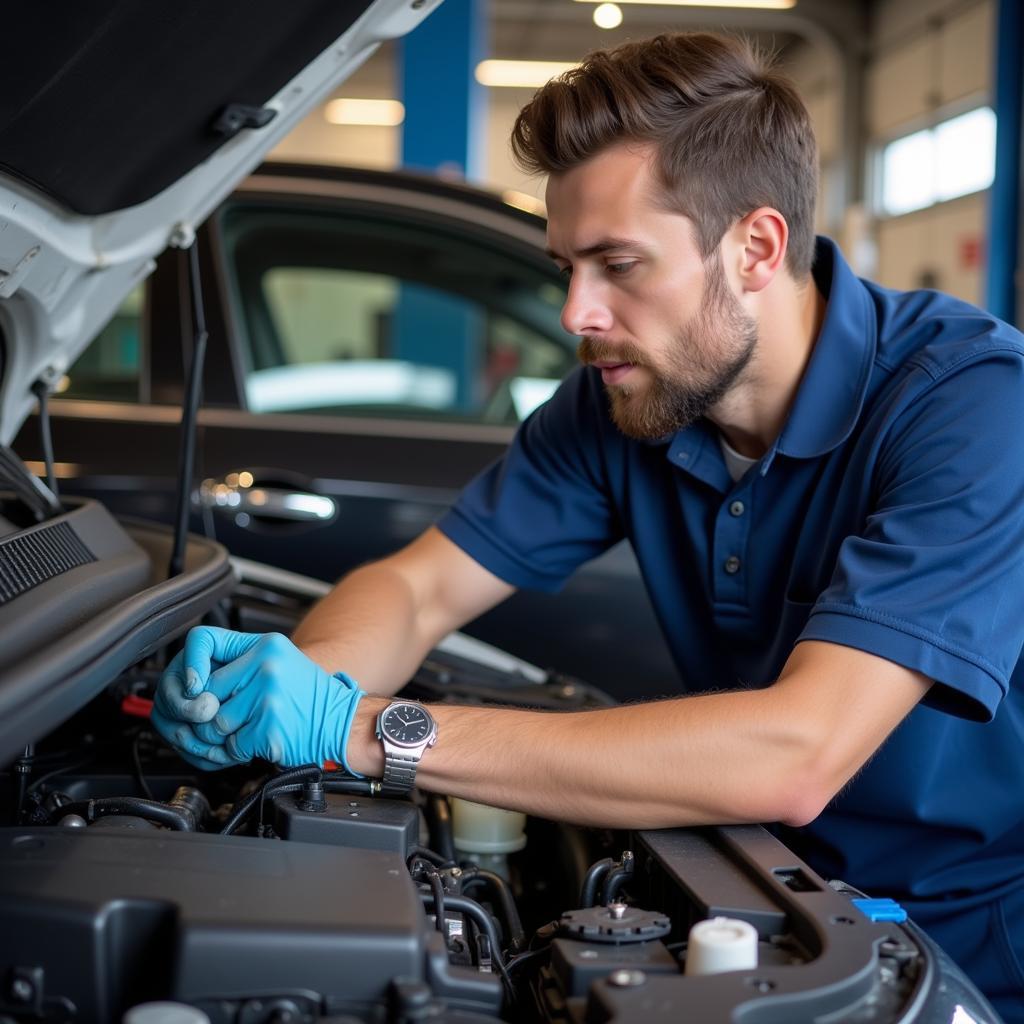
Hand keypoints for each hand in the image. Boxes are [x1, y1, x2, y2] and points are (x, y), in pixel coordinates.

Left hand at [157, 626, 364, 770]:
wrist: (342, 722)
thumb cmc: (309, 696)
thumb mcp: (277, 664)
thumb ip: (235, 668)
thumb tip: (186, 689)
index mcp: (264, 645)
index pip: (203, 640)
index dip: (187, 665)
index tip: (190, 685)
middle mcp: (266, 665)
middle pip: (203, 692)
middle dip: (206, 714)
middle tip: (225, 718)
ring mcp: (267, 696)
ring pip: (212, 723)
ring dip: (223, 736)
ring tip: (248, 728)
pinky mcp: (268, 726)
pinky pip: (231, 745)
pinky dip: (240, 751)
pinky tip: (259, 740)